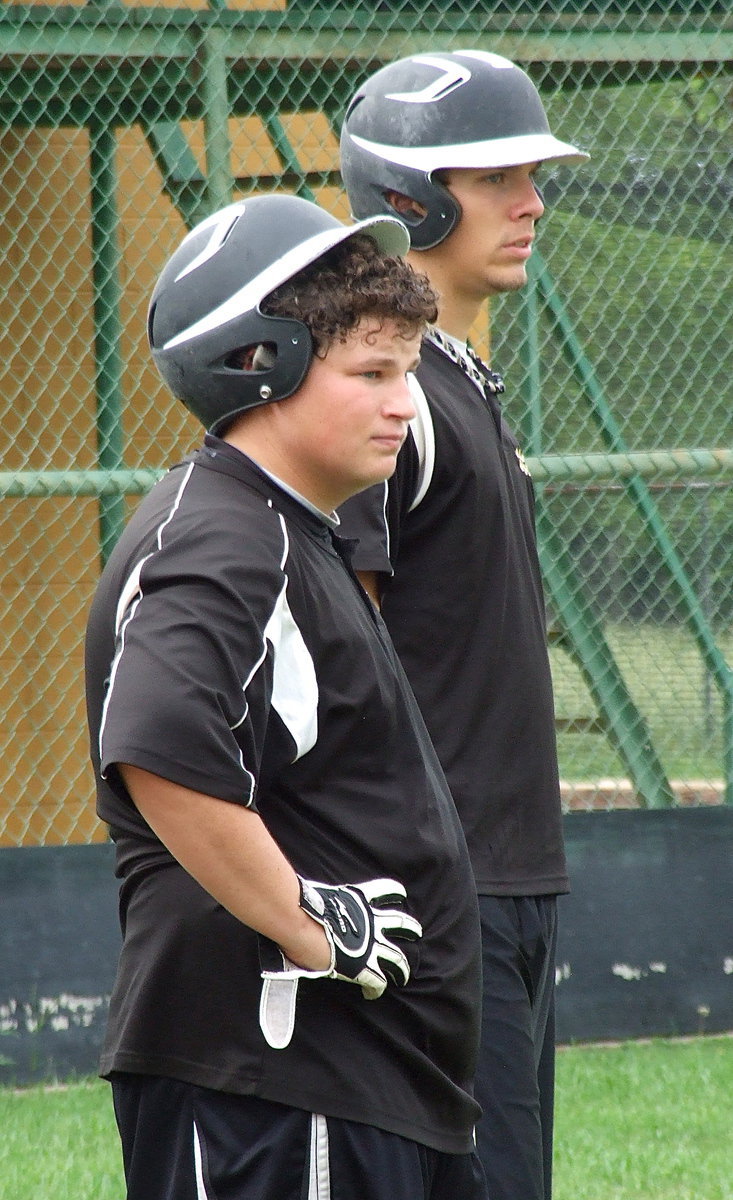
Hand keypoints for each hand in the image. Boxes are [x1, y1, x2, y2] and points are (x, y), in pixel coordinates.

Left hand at [258, 876, 421, 1048]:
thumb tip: (275, 1038)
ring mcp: (368, 921)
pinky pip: (384, 892)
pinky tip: (399, 893)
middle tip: (403, 969)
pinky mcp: (360, 899)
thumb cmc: (298, 950)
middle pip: (397, 959)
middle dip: (402, 966)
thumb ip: (291, 1004)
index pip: (377, 984)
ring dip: (409, 928)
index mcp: (359, 968)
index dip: (375, 990)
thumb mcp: (302, 980)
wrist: (297, 921)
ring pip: (400, 924)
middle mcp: (370, 946)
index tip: (371, 993)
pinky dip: (393, 891)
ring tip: (415, 930)